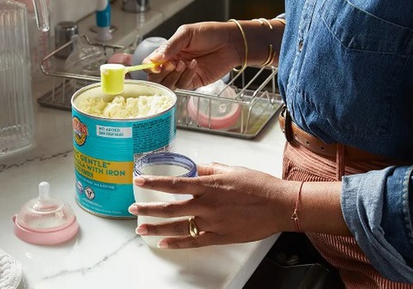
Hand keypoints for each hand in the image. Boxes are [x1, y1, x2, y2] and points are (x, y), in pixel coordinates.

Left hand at [128, 162, 299, 248]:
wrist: (279, 206)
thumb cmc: (259, 186)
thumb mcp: (233, 170)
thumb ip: (211, 169)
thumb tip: (196, 168)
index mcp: (209, 186)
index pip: (174, 183)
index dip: (154, 182)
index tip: (139, 181)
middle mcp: (207, 205)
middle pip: (170, 207)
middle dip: (148, 208)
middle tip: (133, 208)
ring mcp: (212, 223)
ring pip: (177, 226)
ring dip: (156, 227)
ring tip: (140, 228)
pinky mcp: (219, 236)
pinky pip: (193, 241)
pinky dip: (177, 243)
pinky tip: (163, 242)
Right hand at [143, 22, 243, 89]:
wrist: (231, 42)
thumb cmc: (210, 33)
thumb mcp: (187, 34)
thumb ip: (170, 46)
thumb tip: (155, 58)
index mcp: (169, 51)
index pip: (151, 63)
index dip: (150, 66)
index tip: (155, 65)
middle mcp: (173, 64)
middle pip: (156, 78)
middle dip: (160, 74)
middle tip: (170, 64)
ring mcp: (182, 74)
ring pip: (168, 84)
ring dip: (173, 75)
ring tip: (183, 63)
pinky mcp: (194, 81)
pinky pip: (183, 84)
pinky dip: (186, 76)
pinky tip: (194, 65)